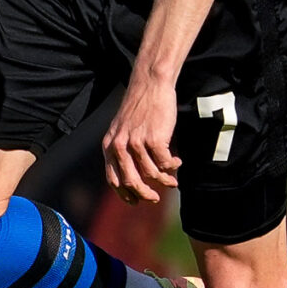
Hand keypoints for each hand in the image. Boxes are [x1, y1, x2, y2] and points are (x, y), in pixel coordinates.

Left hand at [102, 74, 181, 203]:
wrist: (149, 85)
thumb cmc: (139, 109)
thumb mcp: (121, 129)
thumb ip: (122, 150)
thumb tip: (134, 176)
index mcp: (109, 146)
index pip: (113, 179)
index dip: (124, 194)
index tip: (135, 202)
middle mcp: (119, 146)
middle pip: (131, 182)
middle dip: (145, 195)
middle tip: (156, 199)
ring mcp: (136, 142)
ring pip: (151, 174)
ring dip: (165, 180)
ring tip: (173, 179)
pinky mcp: (154, 138)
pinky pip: (165, 163)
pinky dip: (173, 166)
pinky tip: (177, 162)